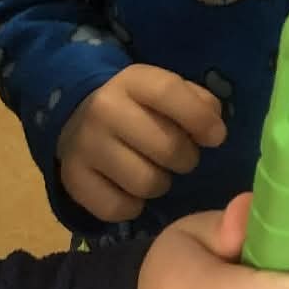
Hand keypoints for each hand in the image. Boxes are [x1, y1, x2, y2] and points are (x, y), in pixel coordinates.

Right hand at [58, 66, 226, 223]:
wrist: (77, 117)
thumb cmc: (137, 107)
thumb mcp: (164, 91)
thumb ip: (197, 102)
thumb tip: (214, 130)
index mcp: (131, 80)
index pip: (169, 92)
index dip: (200, 117)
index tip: (217, 137)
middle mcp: (103, 109)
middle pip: (166, 147)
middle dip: (185, 158)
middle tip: (181, 157)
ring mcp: (84, 145)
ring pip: (145, 183)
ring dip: (160, 183)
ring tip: (153, 169)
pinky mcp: (72, 179)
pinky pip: (119, 208)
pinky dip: (132, 205)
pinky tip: (130, 188)